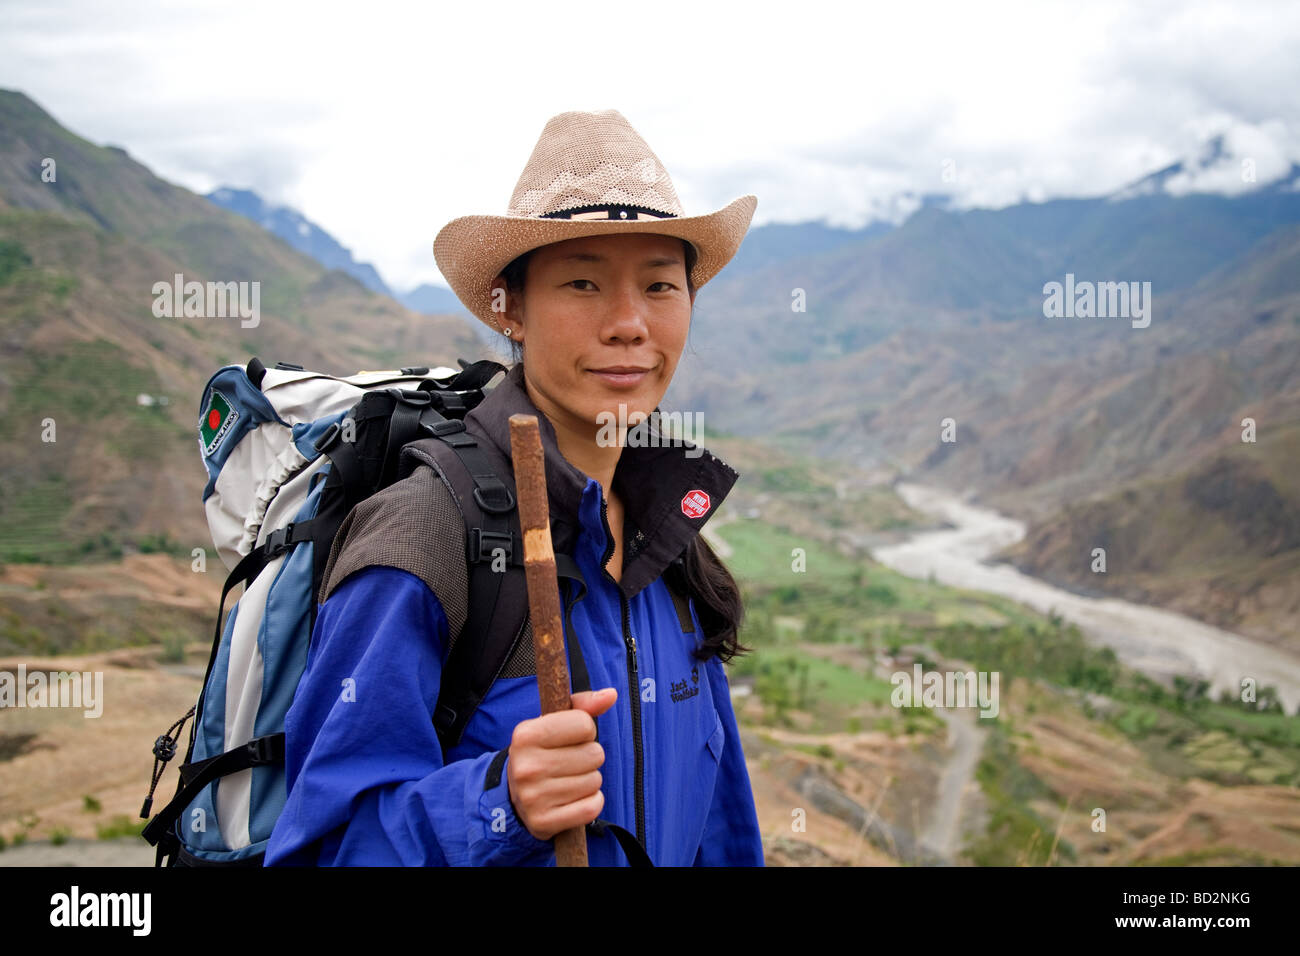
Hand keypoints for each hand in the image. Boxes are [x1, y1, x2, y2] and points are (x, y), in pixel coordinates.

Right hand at [506, 687, 616, 841]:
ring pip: (595, 781)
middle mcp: (526, 766)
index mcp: (525, 735)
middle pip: (595, 754)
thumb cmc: (542, 752)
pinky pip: (592, 807)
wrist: (514, 796)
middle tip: (569, 762)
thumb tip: (611, 694)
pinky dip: (591, 803)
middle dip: (589, 757)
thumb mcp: (553, 723)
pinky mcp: (544, 822)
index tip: (570, 738)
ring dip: (589, 780)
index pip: (585, 724)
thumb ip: (583, 705)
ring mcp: (533, 797)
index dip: (584, 730)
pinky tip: (573, 799)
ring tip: (569, 780)